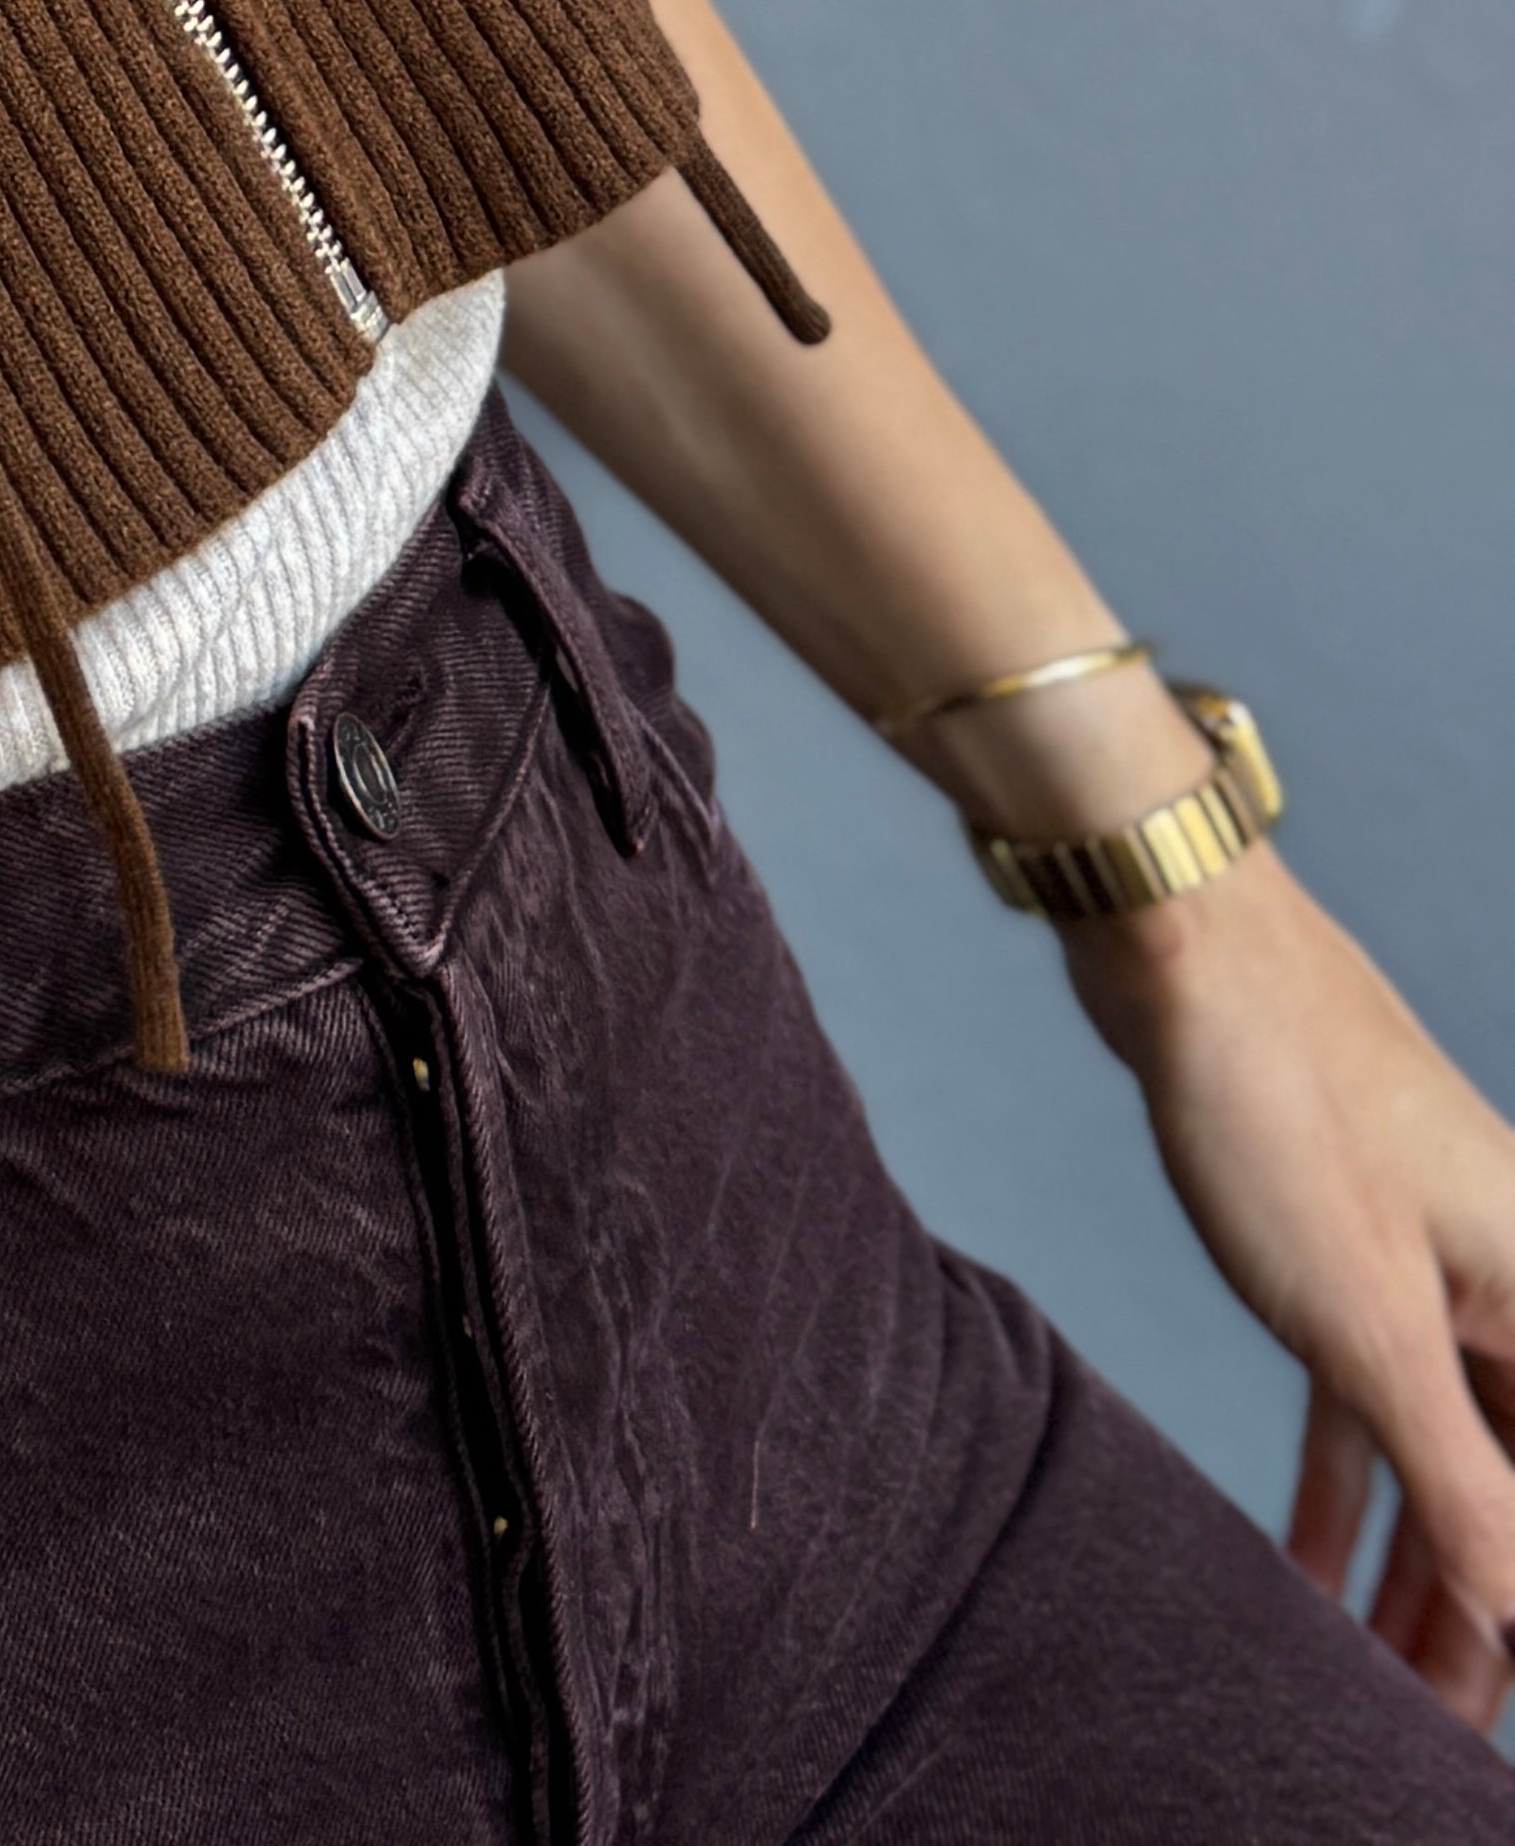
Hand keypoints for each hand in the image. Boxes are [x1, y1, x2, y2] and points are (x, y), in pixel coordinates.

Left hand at [1063, 845, 1514, 1731]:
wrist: (1177, 936)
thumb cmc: (1279, 1101)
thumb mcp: (1370, 1327)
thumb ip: (1460, 1480)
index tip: (1497, 1702)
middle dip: (1484, 1608)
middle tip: (1439, 1723)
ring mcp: (1432, 1263)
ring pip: (1447, 1451)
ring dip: (1419, 1568)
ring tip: (1383, 1684)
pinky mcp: (1349, 1247)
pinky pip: (1369, 1401)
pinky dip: (1346, 1489)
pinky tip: (1308, 1579)